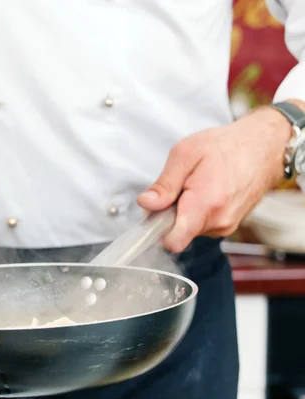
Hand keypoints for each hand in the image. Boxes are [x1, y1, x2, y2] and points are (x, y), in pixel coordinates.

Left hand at [137, 104, 297, 253]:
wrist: (264, 146)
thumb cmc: (225, 146)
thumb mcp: (185, 154)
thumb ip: (164, 184)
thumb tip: (146, 203)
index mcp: (205, 204)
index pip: (173, 241)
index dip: (156, 231)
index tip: (153, 214)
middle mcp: (218, 221)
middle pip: (177, 233)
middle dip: (170, 214)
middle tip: (179, 188)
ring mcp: (226, 226)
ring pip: (189, 230)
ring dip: (184, 212)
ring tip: (196, 186)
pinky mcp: (229, 225)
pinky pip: (202, 225)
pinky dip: (197, 212)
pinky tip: (206, 191)